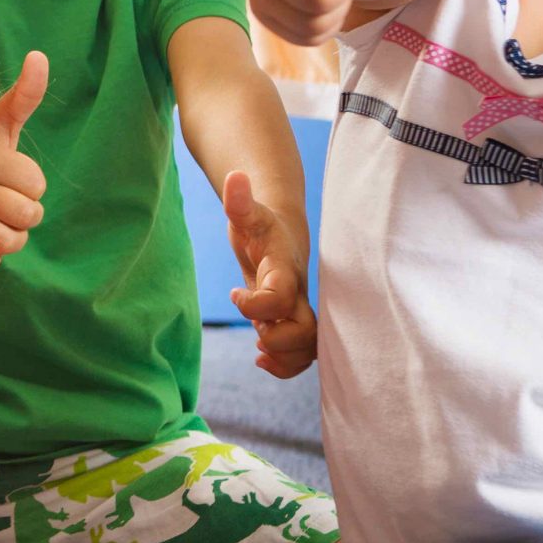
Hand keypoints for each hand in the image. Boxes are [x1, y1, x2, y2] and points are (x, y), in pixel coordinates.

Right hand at [0, 51, 47, 272]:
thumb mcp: (1, 120)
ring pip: (7, 243)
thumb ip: (26, 94)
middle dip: (27, 213)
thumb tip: (41, 56)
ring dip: (12, 237)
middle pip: (26, 217)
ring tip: (0, 221)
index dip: (32, 183)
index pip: (37, 187)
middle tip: (10, 202)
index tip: (12, 175)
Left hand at [222, 169, 315, 377]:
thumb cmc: (259, 226)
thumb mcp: (247, 214)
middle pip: (305, 331)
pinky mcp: (291, 323)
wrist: (278, 236)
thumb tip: (235, 177)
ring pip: (309, 348)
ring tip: (260, 351)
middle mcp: (297, 294)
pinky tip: (262, 358)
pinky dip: (286, 366)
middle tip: (256, 333)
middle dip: (278, 340)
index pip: (279, 298)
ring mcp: (297, 310)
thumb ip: (240, 200)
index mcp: (284, 269)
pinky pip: (302, 355)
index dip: (255, 305)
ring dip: (285, 359)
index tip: (233, 293)